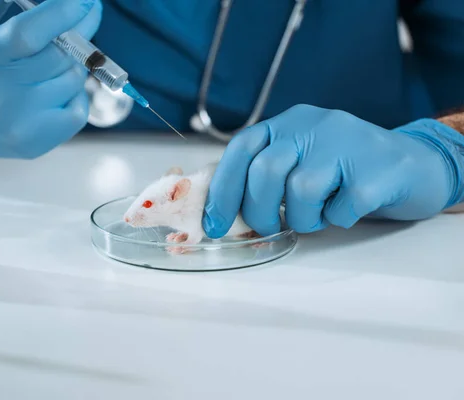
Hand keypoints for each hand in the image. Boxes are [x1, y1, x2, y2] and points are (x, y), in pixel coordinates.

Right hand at [0, 0, 101, 158]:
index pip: (28, 34)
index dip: (63, 13)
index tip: (86, 0)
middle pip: (60, 57)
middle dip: (83, 29)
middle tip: (88, 12)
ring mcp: (19, 124)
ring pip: (73, 81)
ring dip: (74, 63)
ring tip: (57, 58)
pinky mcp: (36, 144)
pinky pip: (79, 110)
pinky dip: (76, 94)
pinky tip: (57, 88)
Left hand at [202, 104, 463, 237]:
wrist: (415, 163)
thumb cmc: (345, 170)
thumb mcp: (301, 159)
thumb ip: (265, 175)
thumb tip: (222, 211)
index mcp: (290, 122)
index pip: (242, 148)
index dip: (223, 188)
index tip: (215, 224)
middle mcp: (315, 125)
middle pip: (266, 170)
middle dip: (259, 210)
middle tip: (269, 227)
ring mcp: (348, 143)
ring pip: (301, 190)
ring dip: (302, 218)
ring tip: (317, 216)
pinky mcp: (378, 170)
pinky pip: (340, 208)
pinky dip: (337, 219)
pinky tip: (346, 209)